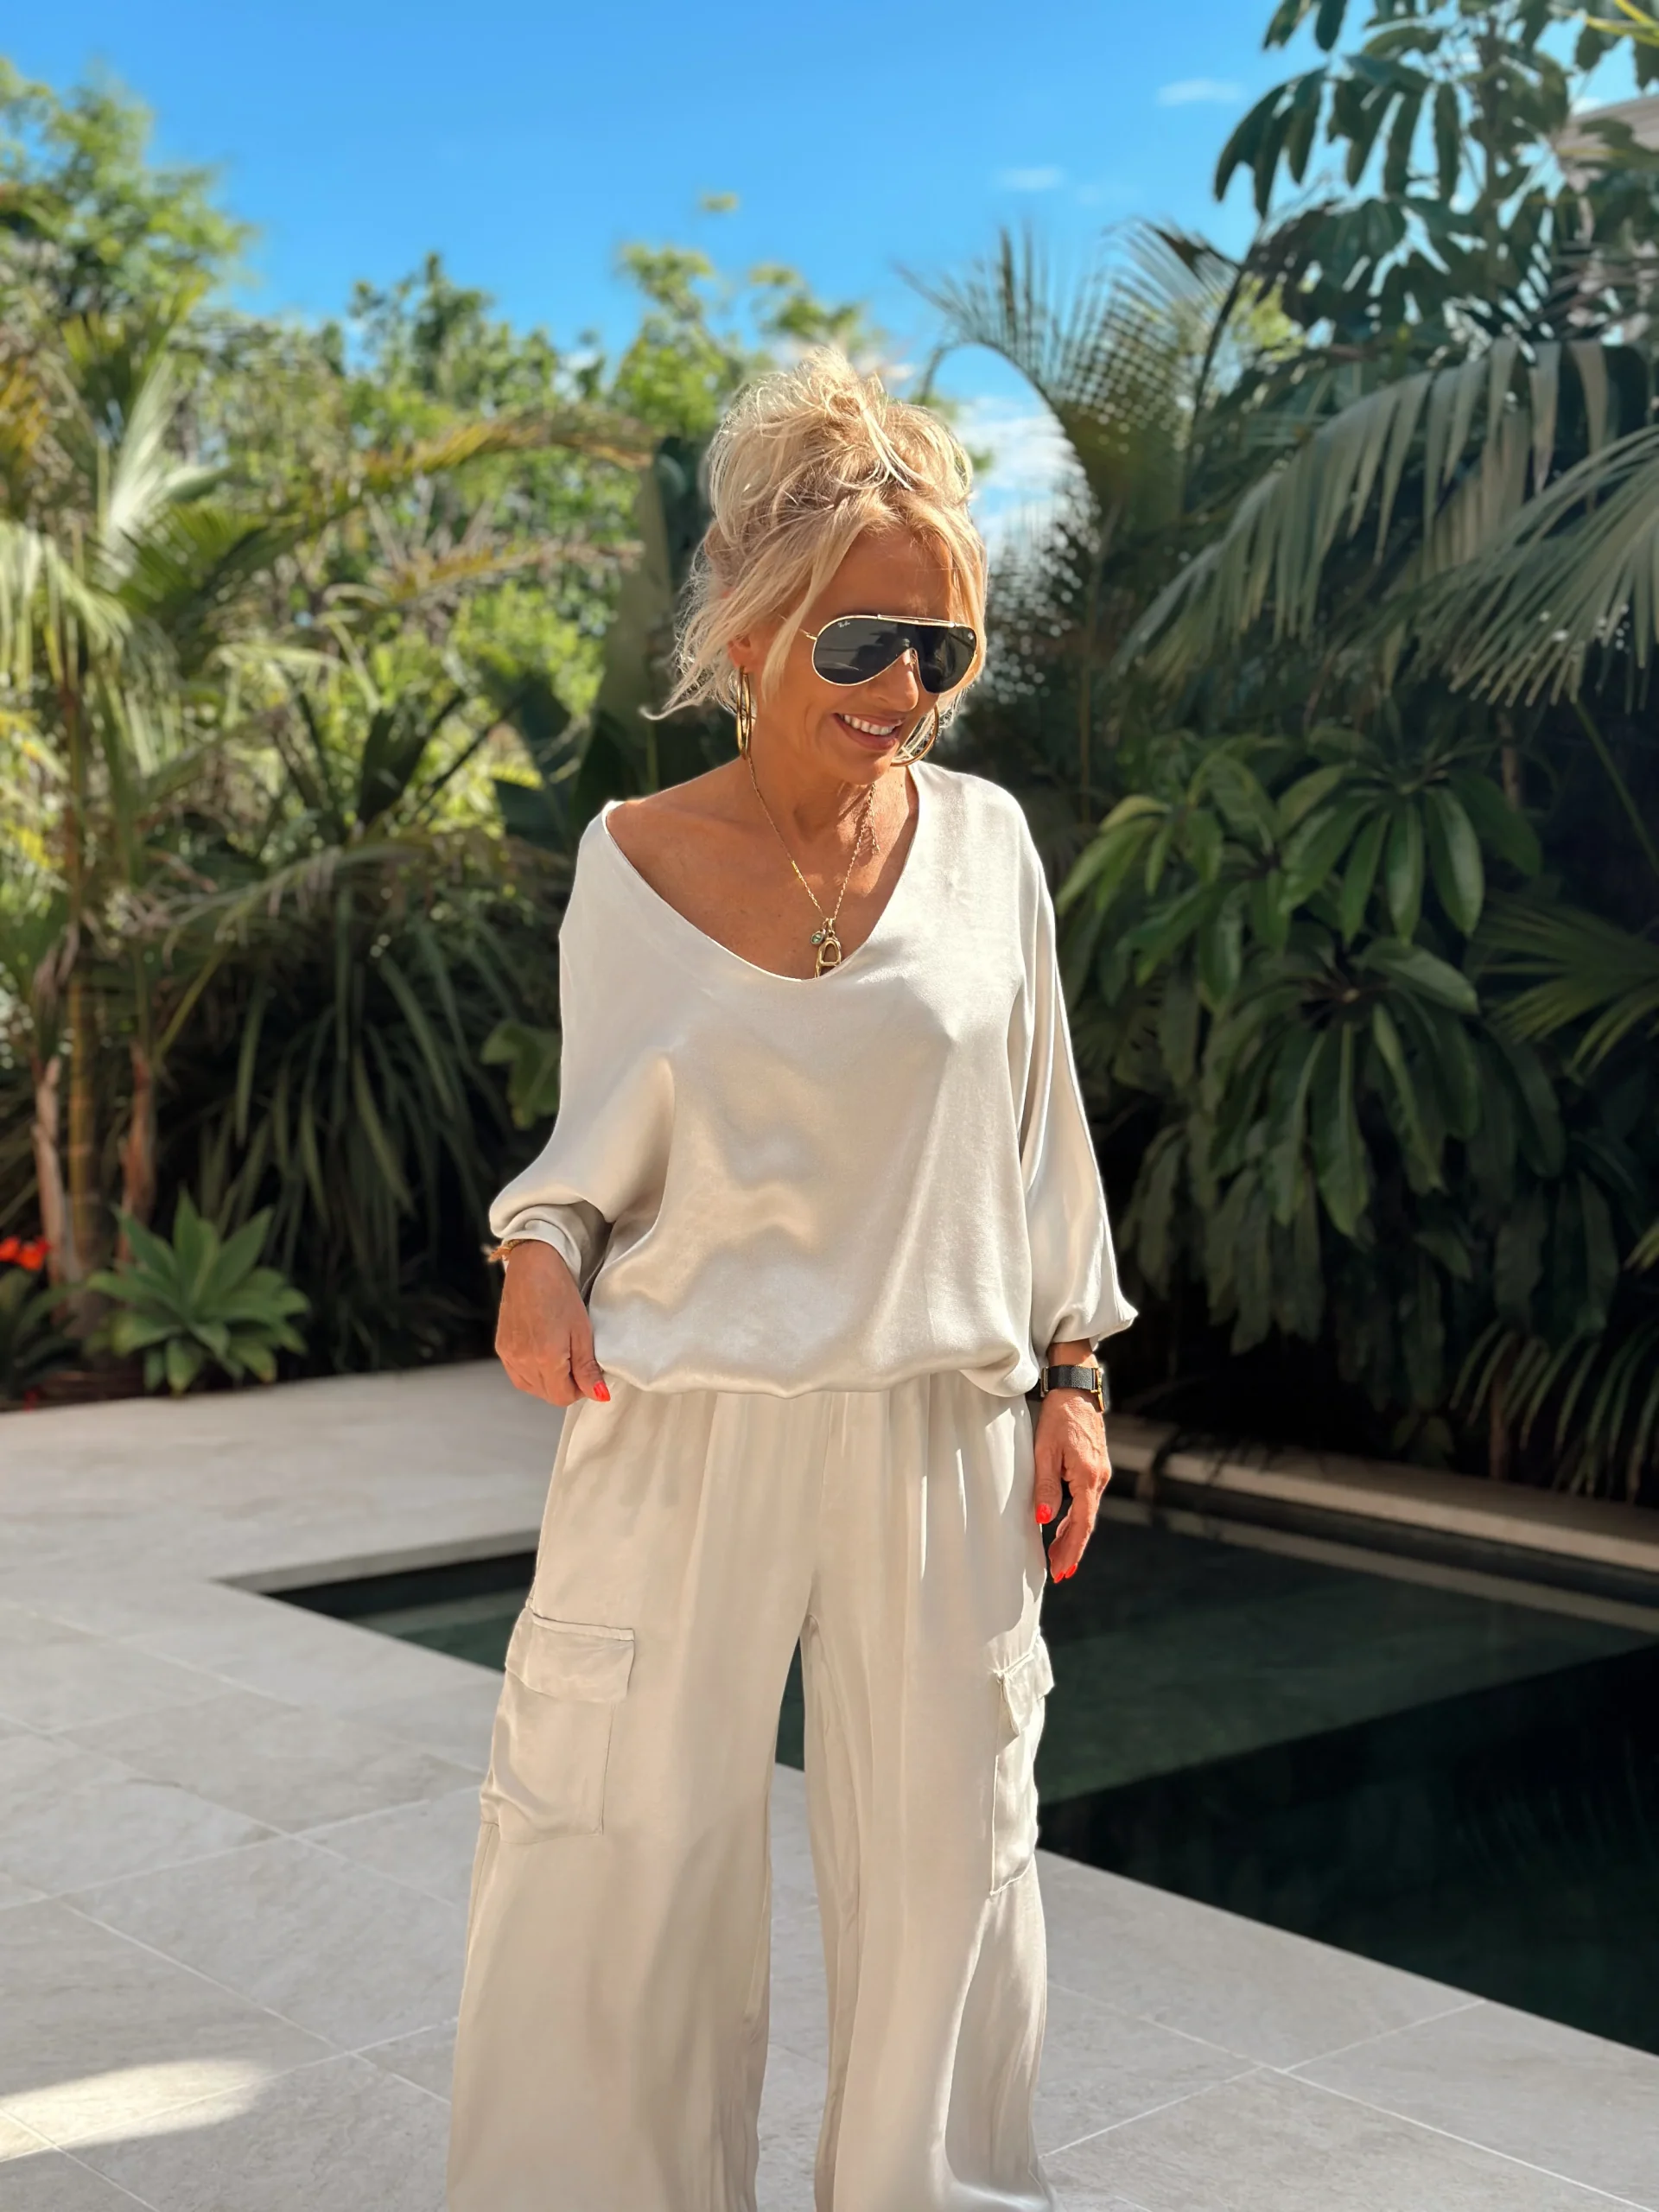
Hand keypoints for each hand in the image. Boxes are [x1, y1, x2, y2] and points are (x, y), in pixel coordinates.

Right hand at [494, 1241, 609, 1407]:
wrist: (533, 1267)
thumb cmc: (561, 1293)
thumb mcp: (582, 1331)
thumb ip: (588, 1368)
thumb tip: (598, 1396)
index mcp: (546, 1359)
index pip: (563, 1397)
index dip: (580, 1388)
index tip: (587, 1370)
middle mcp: (523, 1361)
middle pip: (547, 1394)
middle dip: (564, 1384)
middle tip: (575, 1358)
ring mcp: (509, 1355)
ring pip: (531, 1387)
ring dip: (548, 1380)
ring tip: (559, 1353)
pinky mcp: (501, 1348)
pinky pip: (518, 1374)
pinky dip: (531, 1371)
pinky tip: (541, 1352)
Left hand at [1033, 1388, 1111, 1581]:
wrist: (1075, 1390)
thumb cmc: (1058, 1417)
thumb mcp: (1044, 1452)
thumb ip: (1046, 1487)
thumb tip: (1045, 1520)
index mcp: (1089, 1477)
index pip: (1082, 1523)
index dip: (1072, 1549)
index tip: (1062, 1570)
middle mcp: (1100, 1478)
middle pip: (1087, 1523)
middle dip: (1072, 1549)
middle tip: (1059, 1573)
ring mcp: (1100, 1473)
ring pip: (1087, 1512)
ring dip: (1072, 1535)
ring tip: (1058, 1557)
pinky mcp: (1095, 1467)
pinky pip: (1086, 1500)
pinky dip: (1076, 1518)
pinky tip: (1064, 1527)